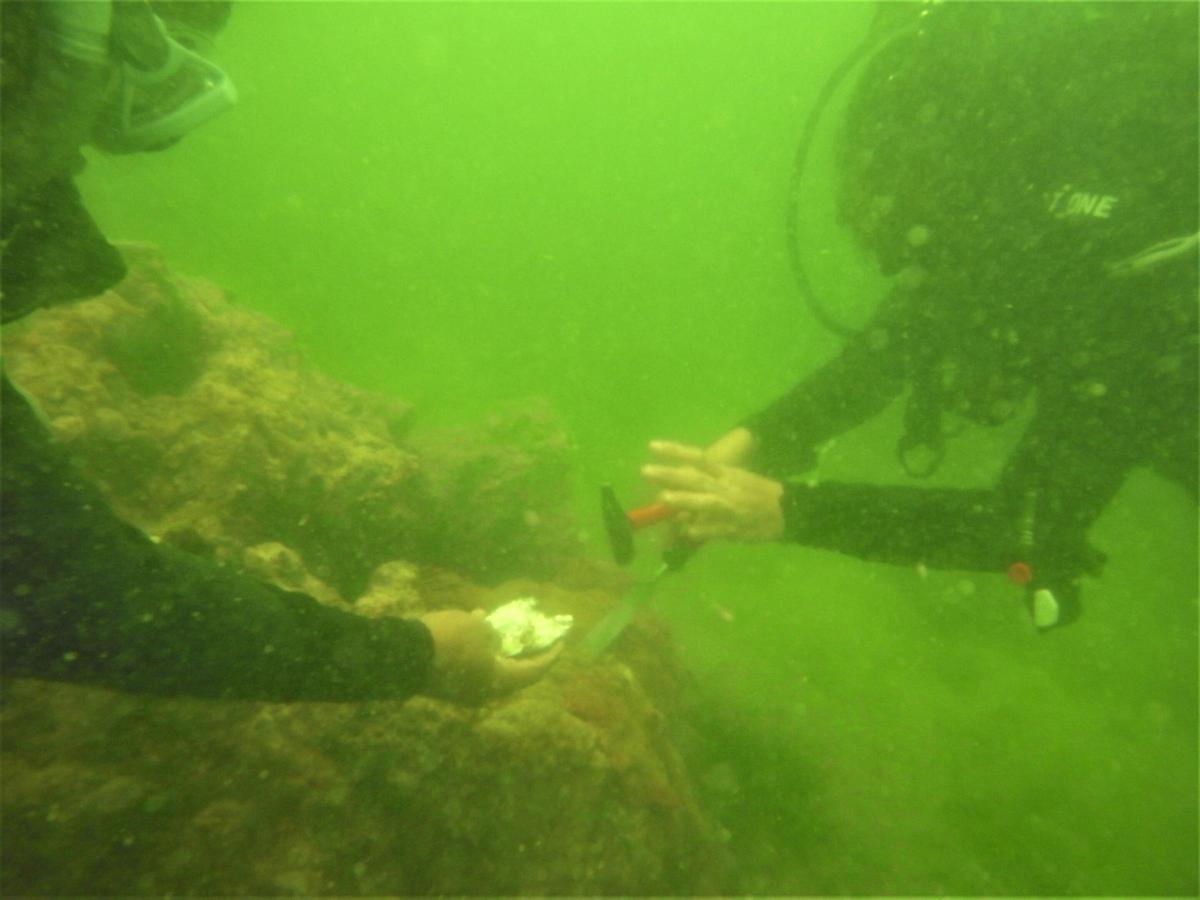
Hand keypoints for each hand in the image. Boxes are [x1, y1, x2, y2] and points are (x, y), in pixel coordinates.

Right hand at [419, 609, 562, 703]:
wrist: (402, 654)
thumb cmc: (449, 639)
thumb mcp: (478, 628)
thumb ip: (491, 632)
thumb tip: (491, 634)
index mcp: (499, 681)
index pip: (534, 671)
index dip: (550, 656)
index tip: (561, 643)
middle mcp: (484, 692)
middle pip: (512, 673)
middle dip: (522, 651)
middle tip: (533, 636)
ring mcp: (463, 692)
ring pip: (489, 668)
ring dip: (497, 647)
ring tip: (501, 624)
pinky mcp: (445, 686)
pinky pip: (470, 666)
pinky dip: (478, 649)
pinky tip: (473, 626)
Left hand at [641, 433, 784, 543]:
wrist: (787, 512)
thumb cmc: (757, 494)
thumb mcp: (735, 479)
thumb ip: (710, 481)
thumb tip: (682, 481)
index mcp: (726, 473)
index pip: (698, 458)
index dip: (675, 451)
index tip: (652, 446)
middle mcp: (726, 487)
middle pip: (695, 479)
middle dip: (670, 475)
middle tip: (645, 471)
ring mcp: (730, 508)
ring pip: (705, 502)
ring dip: (685, 500)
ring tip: (664, 498)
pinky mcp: (735, 529)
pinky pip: (716, 529)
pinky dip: (702, 530)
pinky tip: (687, 532)